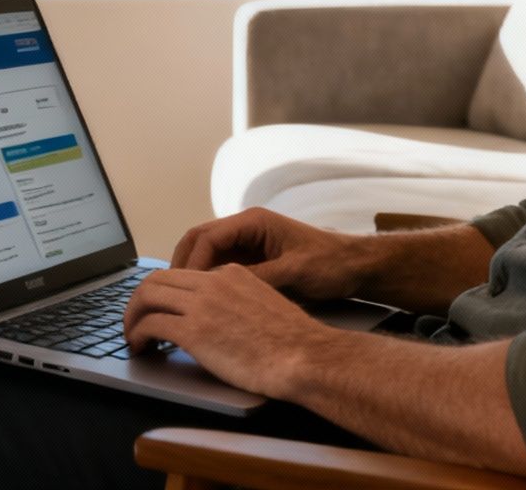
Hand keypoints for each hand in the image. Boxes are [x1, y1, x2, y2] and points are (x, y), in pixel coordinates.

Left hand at [123, 264, 332, 398]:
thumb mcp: (265, 305)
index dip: (164, 292)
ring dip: (132, 316)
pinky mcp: (194, 331)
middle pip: (158, 279)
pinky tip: (140, 347)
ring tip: (131, 336)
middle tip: (134, 322)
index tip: (158, 309)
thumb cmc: (293, 342)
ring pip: (147, 297)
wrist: (304, 356)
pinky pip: (151, 324)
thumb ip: (239, 302)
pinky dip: (138, 334)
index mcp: (231, 273)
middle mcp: (213, 282)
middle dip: (138, 301)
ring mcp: (202, 305)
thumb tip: (222, 320)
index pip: (184, 274)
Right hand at [170, 207, 369, 300]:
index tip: (183, 287)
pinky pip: (219, 268)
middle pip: (198, 241)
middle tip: (169, 295)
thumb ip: (259, 278)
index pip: (207, 237)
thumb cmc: (330, 264)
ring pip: (205, 255)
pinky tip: (202, 304)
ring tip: (180, 302)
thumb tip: (223, 289)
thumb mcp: (294, 273)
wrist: (355, 266)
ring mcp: (247, 244)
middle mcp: (245, 229)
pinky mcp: (251, 261)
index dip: (191, 263)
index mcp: (253, 222)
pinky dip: (206, 283)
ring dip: (191, 275)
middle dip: (181, 266)